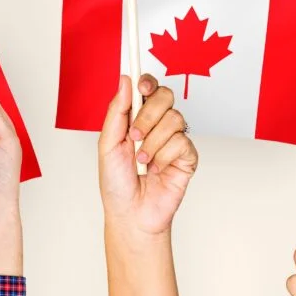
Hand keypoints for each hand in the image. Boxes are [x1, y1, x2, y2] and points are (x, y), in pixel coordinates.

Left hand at [98, 75, 197, 237]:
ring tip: (142, 160)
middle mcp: (157, 125)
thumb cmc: (117, 184)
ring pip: (174, 119)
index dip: (147, 82)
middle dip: (148, 115)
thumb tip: (125, 81)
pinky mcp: (187, 156)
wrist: (130, 215)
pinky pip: (182, 142)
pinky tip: (156, 170)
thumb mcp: (108, 144)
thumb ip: (117, 111)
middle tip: (135, 135)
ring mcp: (174, 140)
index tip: (141, 86)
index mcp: (137, 118)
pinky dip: (164, 157)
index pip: (148, 89)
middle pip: (165, 96)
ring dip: (153, 142)